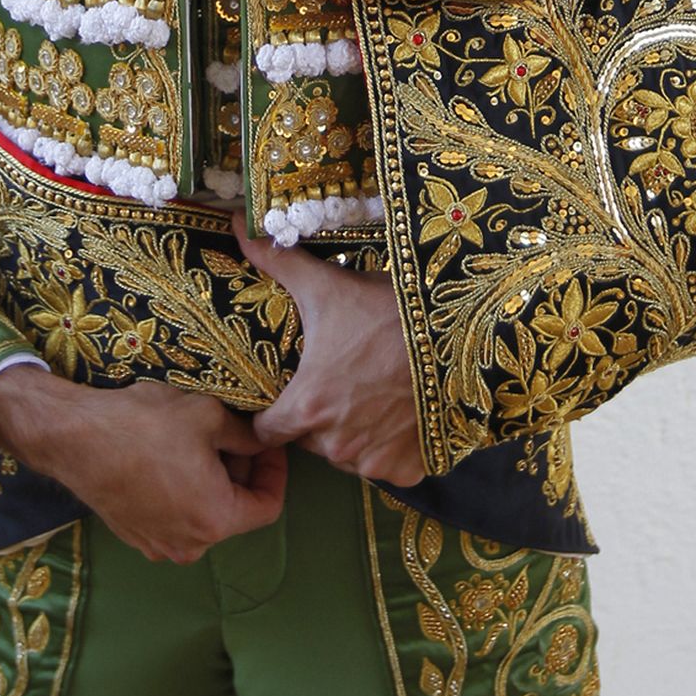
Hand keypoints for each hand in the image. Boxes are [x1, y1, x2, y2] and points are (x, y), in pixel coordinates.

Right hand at [0, 369, 286, 564]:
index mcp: (215, 521)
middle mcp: (189, 545)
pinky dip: (184, 491)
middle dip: (241, 472)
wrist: (75, 437)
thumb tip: (264, 440)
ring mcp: (158, 545)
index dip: (275, 471)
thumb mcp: (209, 416)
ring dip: (212, 481)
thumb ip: (247, 435)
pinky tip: (171, 456)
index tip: (268, 443)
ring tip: (201, 441)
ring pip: (204, 513)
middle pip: (235, 511)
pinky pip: (175, 516)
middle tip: (235, 433)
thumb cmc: (144, 425)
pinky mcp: (135, 536)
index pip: (268, 506)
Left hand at [240, 233, 426, 485]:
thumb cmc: (386, 314)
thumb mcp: (327, 287)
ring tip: (370, 391)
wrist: (460, 337)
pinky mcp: (408, 470)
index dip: (273, 412)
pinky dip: (389, 445)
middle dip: (317, 417)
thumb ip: (277, 263)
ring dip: (352, 432)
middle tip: (337, 379)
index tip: (285, 393)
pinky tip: (399, 412)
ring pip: (347, 453)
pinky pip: (386, 464)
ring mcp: (374, 462)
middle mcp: (335, 446)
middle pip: (309, 440)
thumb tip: (235, 225)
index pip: (267, 432)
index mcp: (306, 409)